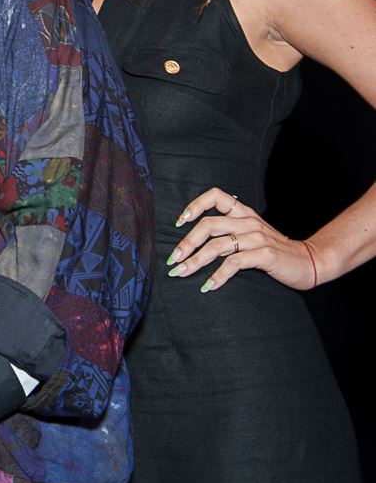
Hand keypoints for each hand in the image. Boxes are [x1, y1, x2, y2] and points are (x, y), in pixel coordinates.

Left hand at [169, 186, 318, 290]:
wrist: (309, 261)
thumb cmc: (274, 250)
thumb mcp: (251, 234)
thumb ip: (229, 232)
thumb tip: (195, 243)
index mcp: (243, 212)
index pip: (216, 196)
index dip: (195, 205)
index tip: (179, 222)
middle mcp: (248, 221)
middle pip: (208, 225)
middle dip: (186, 243)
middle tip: (173, 259)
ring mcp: (257, 237)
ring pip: (217, 246)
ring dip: (196, 261)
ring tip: (182, 273)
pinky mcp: (265, 254)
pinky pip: (234, 263)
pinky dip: (218, 276)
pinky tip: (209, 286)